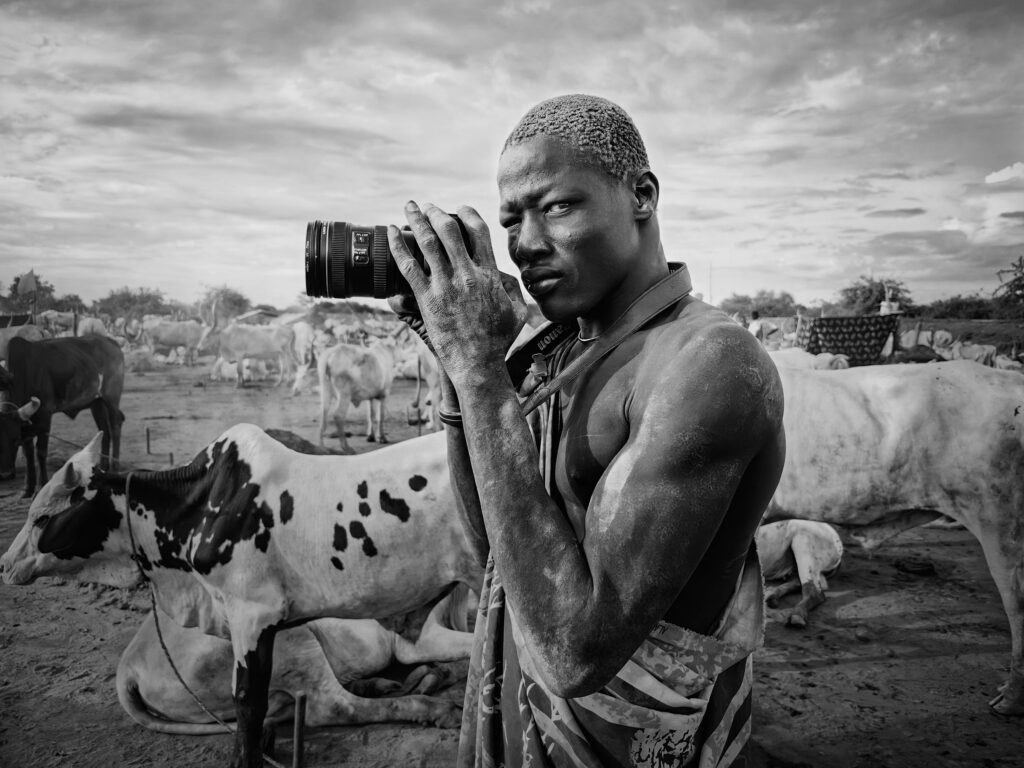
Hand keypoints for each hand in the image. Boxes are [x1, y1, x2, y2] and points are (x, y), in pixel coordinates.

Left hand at [388, 202, 527, 383]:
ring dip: (417, 220)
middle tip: (428, 207)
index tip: (459, 209)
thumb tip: (504, 277)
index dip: (467, 214)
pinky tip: (392, 232)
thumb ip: (512, 290)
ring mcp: (446, 286)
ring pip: (428, 242)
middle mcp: (467, 275)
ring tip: (409, 208)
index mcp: (490, 274)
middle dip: (436, 213)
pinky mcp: (427, 300)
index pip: (479, 231)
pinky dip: (398, 245)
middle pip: (449, 230)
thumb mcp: (517, 312)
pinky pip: (408, 266)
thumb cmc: (499, 342)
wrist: (479, 364)